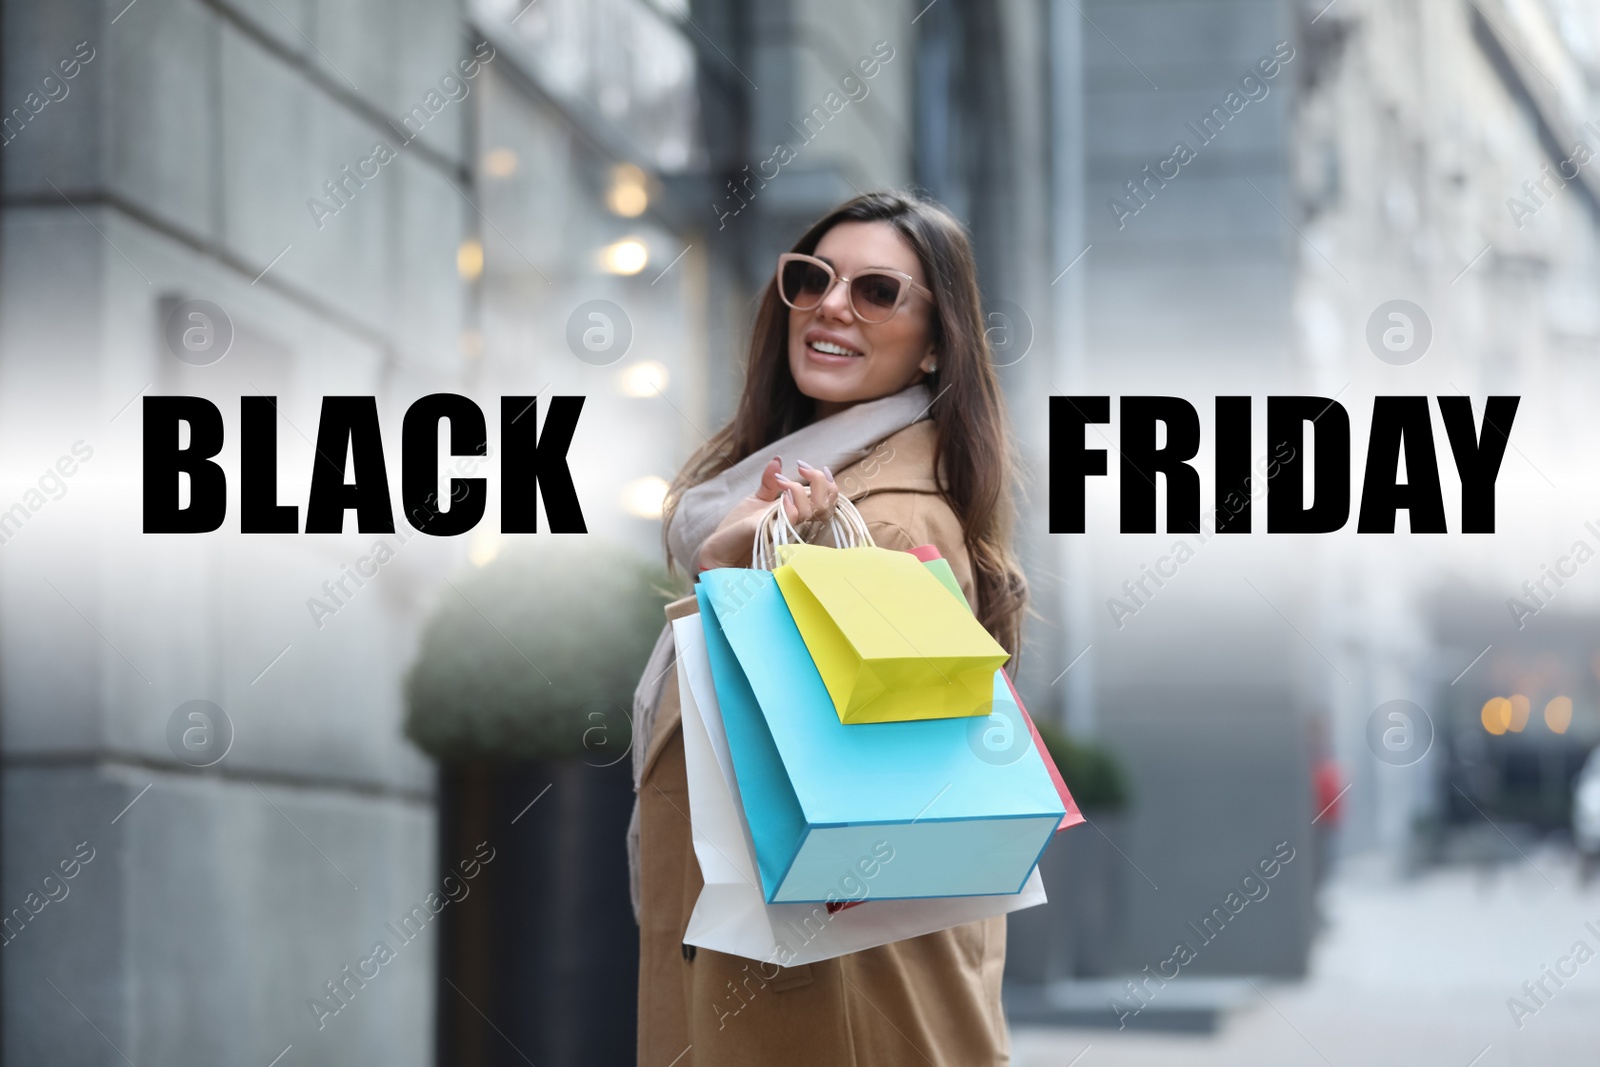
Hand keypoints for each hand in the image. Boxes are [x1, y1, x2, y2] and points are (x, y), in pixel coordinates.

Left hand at [696, 458, 838, 571]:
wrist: (719, 549)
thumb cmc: (738, 528)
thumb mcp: (756, 500)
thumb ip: (770, 482)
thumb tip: (778, 460)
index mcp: (797, 515)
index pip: (827, 501)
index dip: (825, 482)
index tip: (805, 466)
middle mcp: (797, 526)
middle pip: (826, 506)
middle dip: (819, 481)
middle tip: (801, 467)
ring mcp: (787, 532)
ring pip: (814, 512)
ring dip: (801, 491)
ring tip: (783, 483)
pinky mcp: (773, 536)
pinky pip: (792, 521)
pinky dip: (790, 506)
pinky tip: (782, 497)